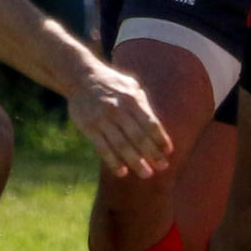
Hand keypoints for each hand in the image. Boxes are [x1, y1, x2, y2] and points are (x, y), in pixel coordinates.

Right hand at [67, 64, 173, 178]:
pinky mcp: (89, 128)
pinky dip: (113, 161)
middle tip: (163, 167)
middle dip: (152, 153)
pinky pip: (102, 148)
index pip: (150, 123)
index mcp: (131, 99)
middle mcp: (118, 110)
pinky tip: (122, 172)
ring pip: (121, 145)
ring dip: (135, 161)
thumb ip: (144, 106)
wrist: (82, 77)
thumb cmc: (113, 84)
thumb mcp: (131, 87)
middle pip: (138, 137)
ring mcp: (102, 119)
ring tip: (146, 173)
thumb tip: (158, 129)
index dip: (160, 138)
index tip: (169, 151)